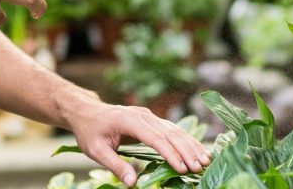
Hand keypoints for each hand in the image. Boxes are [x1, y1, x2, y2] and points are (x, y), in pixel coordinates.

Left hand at [68, 103, 210, 186]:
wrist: (87, 112)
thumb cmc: (90, 131)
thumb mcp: (96, 151)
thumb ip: (115, 166)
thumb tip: (134, 183)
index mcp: (129, 120)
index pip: (155, 138)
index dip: (170, 153)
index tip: (182, 168)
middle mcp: (143, 115)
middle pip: (170, 132)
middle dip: (187, 150)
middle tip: (200, 167)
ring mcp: (149, 116)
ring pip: (175, 130)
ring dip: (191, 145)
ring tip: (206, 160)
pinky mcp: (152, 120)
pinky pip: (172, 130)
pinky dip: (186, 140)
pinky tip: (198, 150)